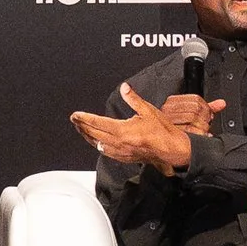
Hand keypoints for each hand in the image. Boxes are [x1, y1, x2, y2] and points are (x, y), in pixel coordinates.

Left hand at [72, 84, 193, 173]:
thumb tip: (124, 87)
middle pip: (94, 134)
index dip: (84, 118)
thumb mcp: (148, 110)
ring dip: (88, 136)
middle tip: (74, 120)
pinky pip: (106, 152)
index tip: (75, 115)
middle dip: (82, 126)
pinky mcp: (124, 158)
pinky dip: (98, 145)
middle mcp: (118, 143)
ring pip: (98, 144)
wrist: (172, 150)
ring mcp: (120, 152)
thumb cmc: (162, 131)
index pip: (97, 123)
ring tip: (81, 129)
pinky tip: (96, 142)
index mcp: (122, 131)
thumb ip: (133, 99)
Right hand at [160, 94, 227, 135]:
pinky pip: (190, 132)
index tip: (209, 115)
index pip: (196, 99)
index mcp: (172, 103)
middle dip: (206, 118)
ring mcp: (168, 121)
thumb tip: (222, 103)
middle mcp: (168, 110)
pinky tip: (203, 137)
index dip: (207, 108)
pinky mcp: (170, 133)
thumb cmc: (180, 132)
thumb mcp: (193, 117)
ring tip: (203, 132)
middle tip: (207, 125)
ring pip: (193, 118)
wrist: (165, 148)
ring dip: (203, 127)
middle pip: (196, 108)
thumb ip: (207, 109)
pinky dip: (201, 135)